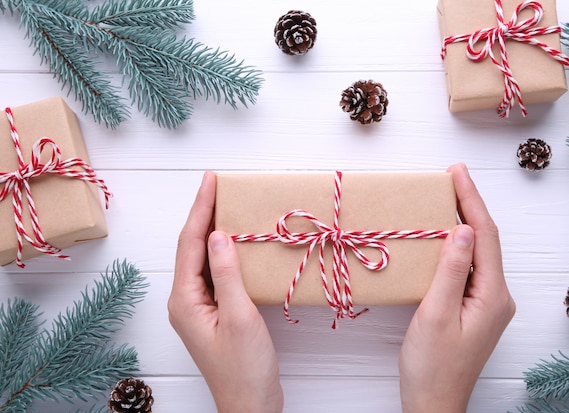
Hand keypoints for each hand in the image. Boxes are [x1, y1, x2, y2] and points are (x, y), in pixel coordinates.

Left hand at [168, 172, 282, 412]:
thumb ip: (228, 274)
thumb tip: (218, 234)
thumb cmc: (245, 368)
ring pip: (202, 260)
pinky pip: (214, 274)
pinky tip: (235, 243)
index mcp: (185, 300)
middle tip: (217, 185)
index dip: (200, 208)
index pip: (190, 243)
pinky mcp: (213, 314)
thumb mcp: (240, 317)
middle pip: (192, 248)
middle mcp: (186, 301)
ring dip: (212, 231)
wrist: (250, 406)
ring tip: (226, 205)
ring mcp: (198, 308)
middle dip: (203, 214)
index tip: (211, 180)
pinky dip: (223, 253)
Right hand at [398, 163, 515, 411]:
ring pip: (477, 253)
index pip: (485, 235)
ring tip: (445, 197)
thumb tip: (463, 230)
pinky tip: (442, 237)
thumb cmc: (431, 365)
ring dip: (463, 223)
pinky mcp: (475, 309)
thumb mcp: (435, 314)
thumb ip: (451, 270)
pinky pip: (469, 268)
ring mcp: (487, 303)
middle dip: (469, 205)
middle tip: (450, 176)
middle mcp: (496, 296)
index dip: (470, 200)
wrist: (434, 403)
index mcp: (491, 295)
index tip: (456, 172)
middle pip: (486, 240)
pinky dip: (456, 246)